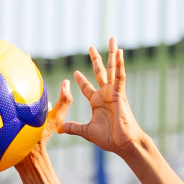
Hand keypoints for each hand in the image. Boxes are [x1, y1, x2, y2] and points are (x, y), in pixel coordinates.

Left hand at [62, 38, 148, 157]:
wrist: (123, 143)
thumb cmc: (109, 138)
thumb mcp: (86, 132)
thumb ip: (74, 128)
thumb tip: (60, 129)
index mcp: (97, 102)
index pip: (87, 87)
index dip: (81, 80)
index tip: (75, 73)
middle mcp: (105, 94)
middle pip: (100, 72)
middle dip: (96, 59)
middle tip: (91, 47)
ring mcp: (114, 92)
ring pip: (112, 69)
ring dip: (112, 54)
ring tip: (112, 39)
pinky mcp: (121, 94)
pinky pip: (120, 76)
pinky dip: (120, 64)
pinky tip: (120, 52)